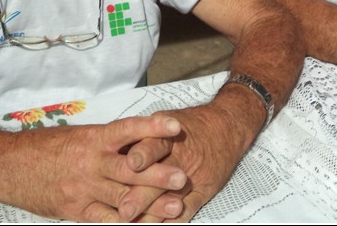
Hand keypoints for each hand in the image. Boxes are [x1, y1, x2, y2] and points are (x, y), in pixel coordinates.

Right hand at [2, 114, 187, 221]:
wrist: (9, 165)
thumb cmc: (45, 146)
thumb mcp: (77, 135)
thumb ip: (106, 140)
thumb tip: (137, 139)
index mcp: (92, 138)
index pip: (127, 129)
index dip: (151, 127)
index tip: (175, 125)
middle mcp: (90, 162)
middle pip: (130, 169)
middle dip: (158, 174)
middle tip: (183, 177)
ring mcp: (84, 188)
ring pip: (122, 197)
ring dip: (151, 204)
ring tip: (176, 208)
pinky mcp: (75, 209)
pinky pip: (104, 220)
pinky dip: (126, 225)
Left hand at [119, 86, 262, 221]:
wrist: (226, 126)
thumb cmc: (189, 124)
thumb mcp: (165, 121)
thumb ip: (141, 137)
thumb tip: (110, 152)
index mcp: (166, 137)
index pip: (154, 145)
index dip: (143, 154)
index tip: (131, 163)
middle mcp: (179, 157)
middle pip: (159, 177)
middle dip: (142, 195)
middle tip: (126, 210)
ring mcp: (192, 177)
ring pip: (171, 198)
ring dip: (154, 215)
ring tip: (140, 225)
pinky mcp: (203, 191)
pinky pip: (187, 210)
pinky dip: (173, 221)